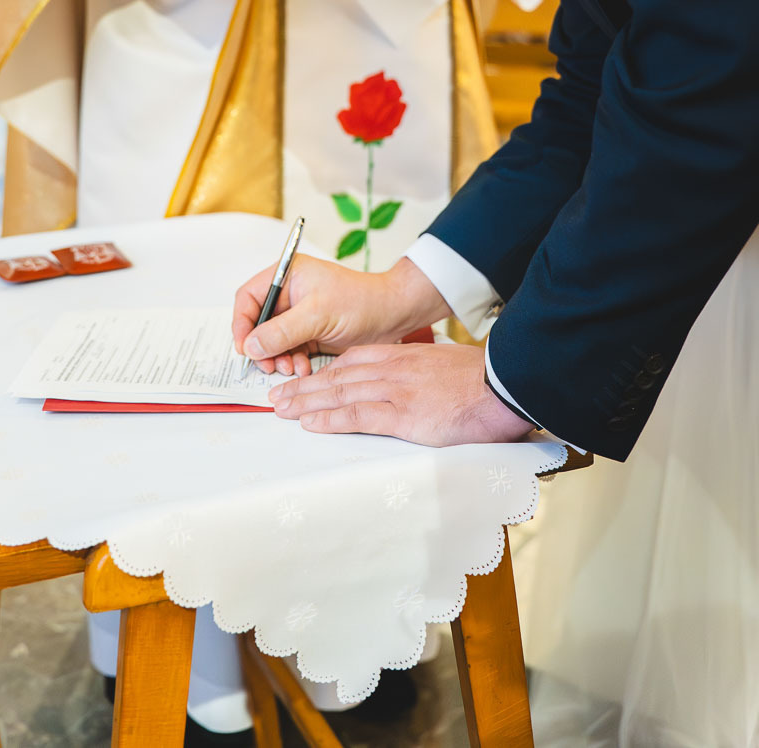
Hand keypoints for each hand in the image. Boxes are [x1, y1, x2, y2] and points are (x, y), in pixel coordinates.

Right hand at [232, 255, 448, 376]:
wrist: (394, 315)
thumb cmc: (362, 301)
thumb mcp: (318, 314)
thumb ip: (282, 330)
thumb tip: (251, 345)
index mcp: (287, 275)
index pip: (250, 297)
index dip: (241, 322)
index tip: (244, 347)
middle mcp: (290, 294)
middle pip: (258, 323)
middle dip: (261, 346)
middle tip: (268, 365)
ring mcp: (300, 315)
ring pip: (272, 341)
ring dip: (277, 358)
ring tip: (290, 369)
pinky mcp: (310, 333)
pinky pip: (289, 351)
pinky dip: (292, 362)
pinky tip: (303, 369)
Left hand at [269, 342, 534, 445]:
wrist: (501, 385)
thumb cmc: (476, 380)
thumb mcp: (440, 367)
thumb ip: (417, 374)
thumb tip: (407, 387)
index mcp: (400, 356)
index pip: (350, 361)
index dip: (322, 371)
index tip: (302, 379)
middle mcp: (391, 370)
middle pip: (337, 376)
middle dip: (304, 387)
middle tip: (277, 396)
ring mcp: (396, 391)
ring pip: (340, 393)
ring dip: (306, 402)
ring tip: (281, 410)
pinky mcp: (405, 415)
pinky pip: (360, 415)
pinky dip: (331, 419)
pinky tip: (311, 423)